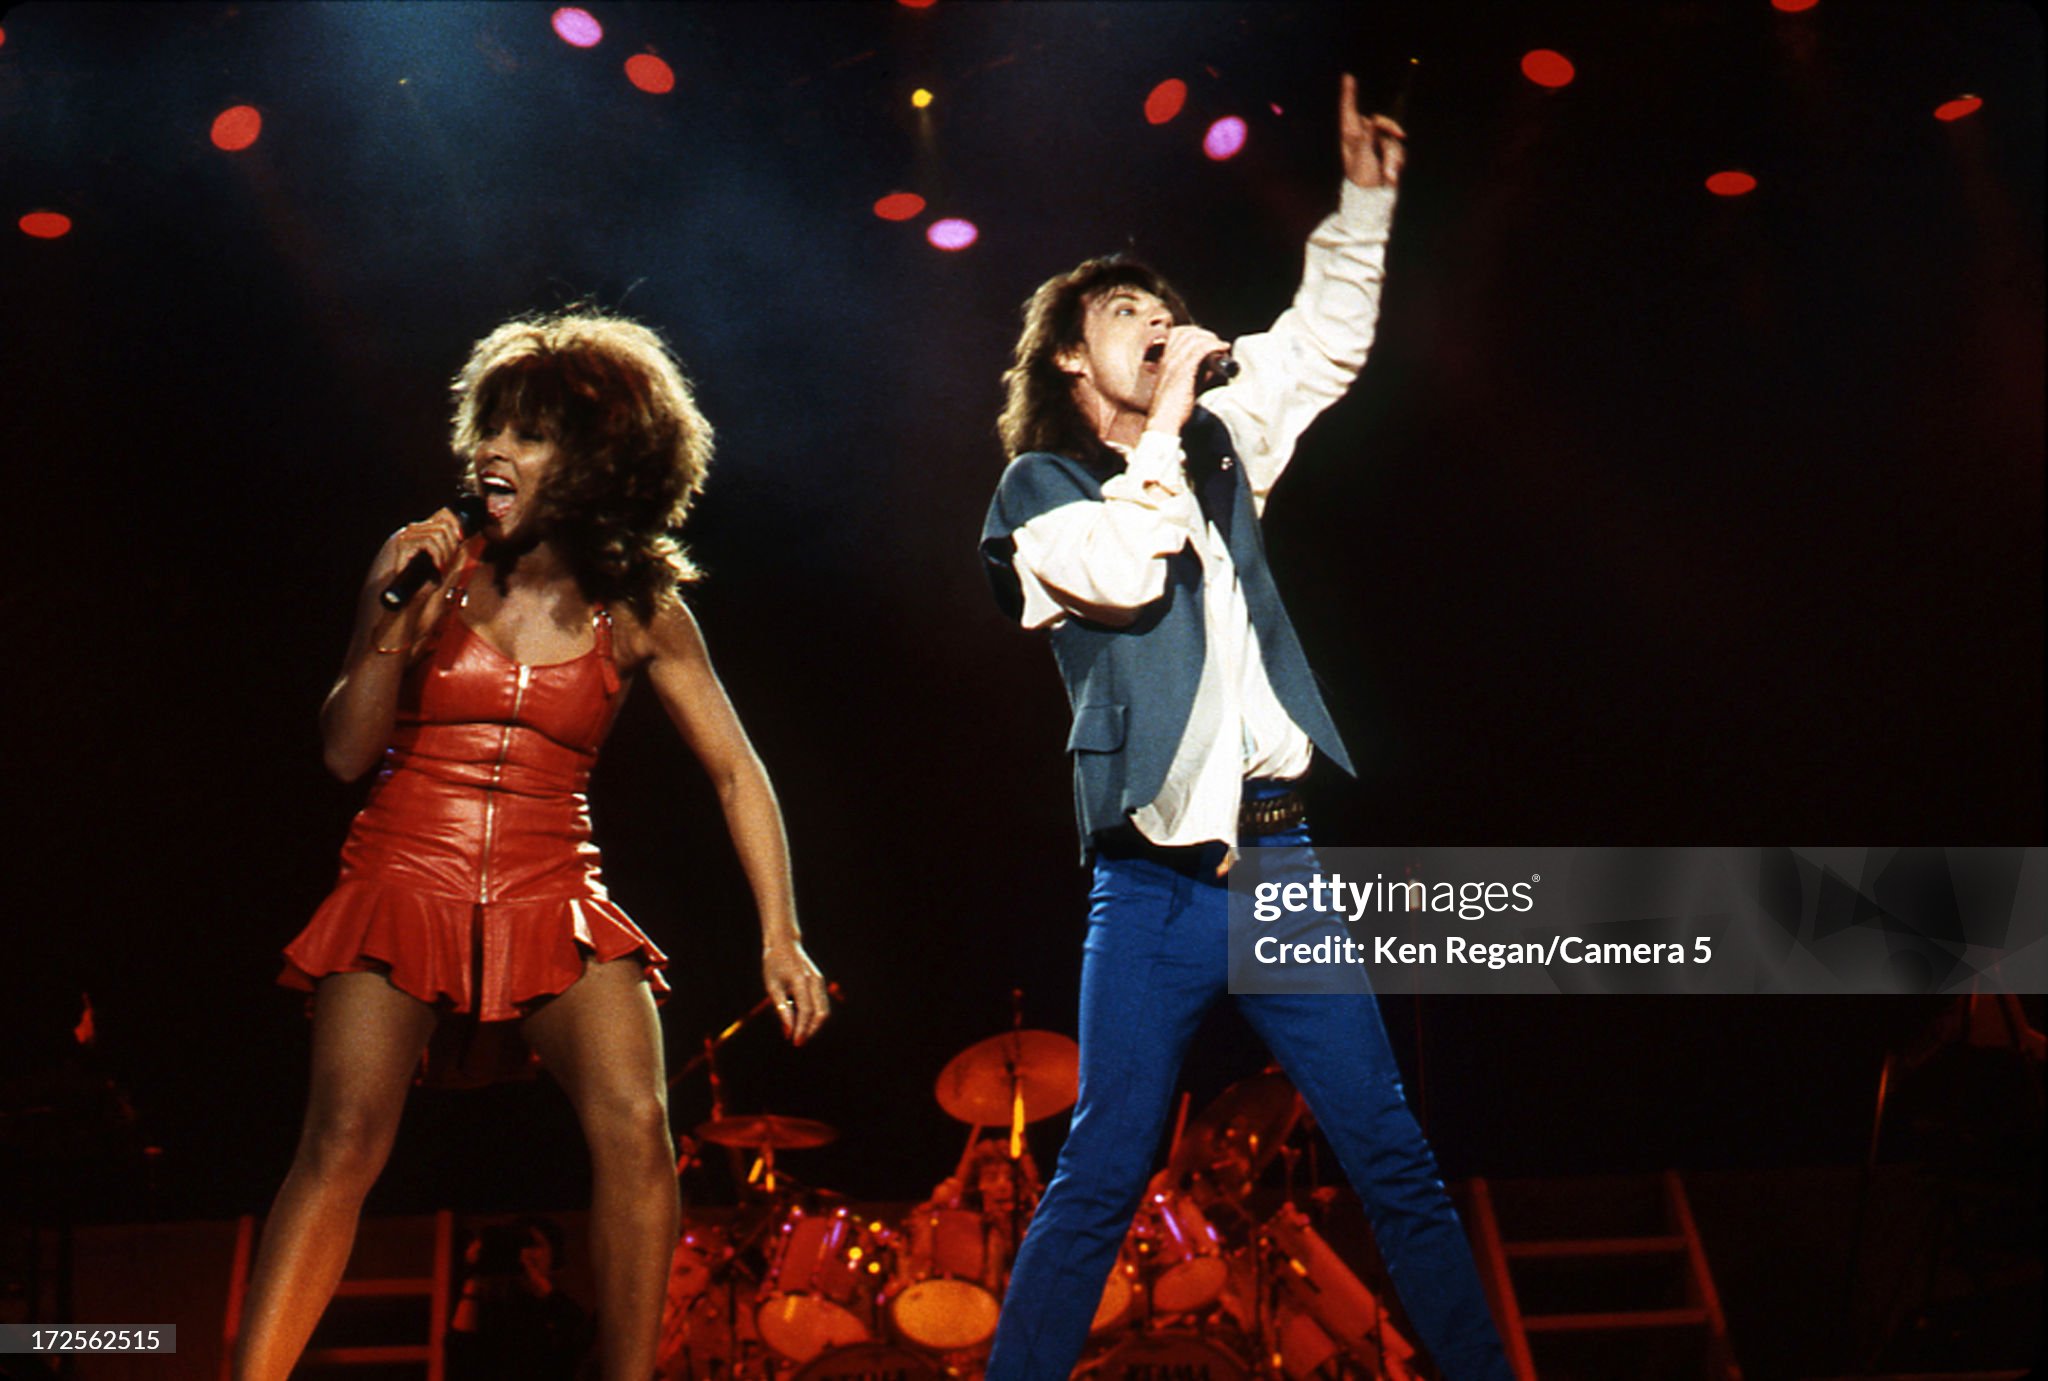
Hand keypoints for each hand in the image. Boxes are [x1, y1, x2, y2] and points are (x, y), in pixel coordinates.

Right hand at [367, 507, 468, 602]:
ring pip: (437, 534)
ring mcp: (408, 536)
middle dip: (452, 544)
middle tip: (450, 560)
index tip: (461, 538)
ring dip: (445, 552)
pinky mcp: (404, 544)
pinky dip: (438, 555)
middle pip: (443, 525)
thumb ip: (451, 547)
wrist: (408, 593)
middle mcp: (414, 529)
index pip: (443, 515)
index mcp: (423, 529)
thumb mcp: (443, 559)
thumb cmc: (426, 577)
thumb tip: (463, 536)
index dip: (456, 525)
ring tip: (443, 566)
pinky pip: (428, 543)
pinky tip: (438, 566)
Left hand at [763, 939, 829, 1045]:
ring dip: (814, 1024)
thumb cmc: (774, 964)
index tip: (795, 1042)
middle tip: (798, 1041)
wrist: (784, 943)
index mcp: (801, 980)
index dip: (802, 1028)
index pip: (806, 1010)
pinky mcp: (820, 982)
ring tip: (799, 1033)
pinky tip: (800, 1020)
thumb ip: (781, 1008)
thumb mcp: (772, 986)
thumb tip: (788, 1030)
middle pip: (821, 1013)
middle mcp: (815, 981)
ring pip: (824, 1010)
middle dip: (811, 1030)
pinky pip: (821, 1003)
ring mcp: (820, 981)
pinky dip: (813, 1015)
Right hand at [1144, 323, 1228, 436]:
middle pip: (1187, 333)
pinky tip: (1222, 349)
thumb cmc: (1173, 410)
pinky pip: (1200, 349)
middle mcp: (1167, 358)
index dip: (1195, 333)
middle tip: (1218, 343)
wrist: (1164, 422)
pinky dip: (1214, 346)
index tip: (1208, 339)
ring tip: (1222, 346)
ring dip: (1211, 339)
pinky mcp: (1183, 370)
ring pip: (1194, 338)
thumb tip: (1214, 366)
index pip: (1177, 334)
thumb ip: (1198, 373)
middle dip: (1205, 334)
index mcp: (1164, 360)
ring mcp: (1174, 363)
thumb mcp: (1184, 386)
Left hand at [1339, 73, 1405, 188]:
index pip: (1349, 110)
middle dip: (1392, 128)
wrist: (1372, 199)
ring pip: (1393, 139)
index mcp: (1351, 136)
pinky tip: (1390, 177)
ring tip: (1388, 175)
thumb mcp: (1361, 157)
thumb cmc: (1361, 178)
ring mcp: (1376, 145)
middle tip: (1400, 135)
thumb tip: (1371, 120)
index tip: (1348, 77)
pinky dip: (1396, 163)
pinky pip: (1398, 151)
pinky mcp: (1388, 153)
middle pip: (1381, 121)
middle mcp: (1364, 137)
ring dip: (1393, 157)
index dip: (1349, 94)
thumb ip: (1366, 138)